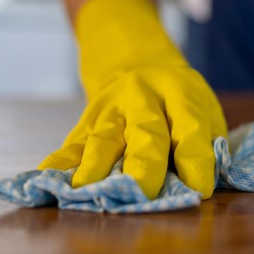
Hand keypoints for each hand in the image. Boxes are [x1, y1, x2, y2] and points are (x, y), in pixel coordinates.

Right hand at [38, 0, 227, 199]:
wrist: (135, 60)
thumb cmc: (178, 99)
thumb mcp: (202, 108)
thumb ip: (207, 143)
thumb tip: (202, 184)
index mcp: (181, 93)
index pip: (190, 128)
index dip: (196, 159)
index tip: (199, 189)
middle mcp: (145, 97)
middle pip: (145, 132)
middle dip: (144, 164)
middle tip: (143, 193)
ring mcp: (112, 108)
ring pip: (104, 137)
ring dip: (95, 165)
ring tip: (87, 190)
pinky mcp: (87, 120)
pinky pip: (72, 143)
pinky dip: (59, 162)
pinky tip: (46, 179)